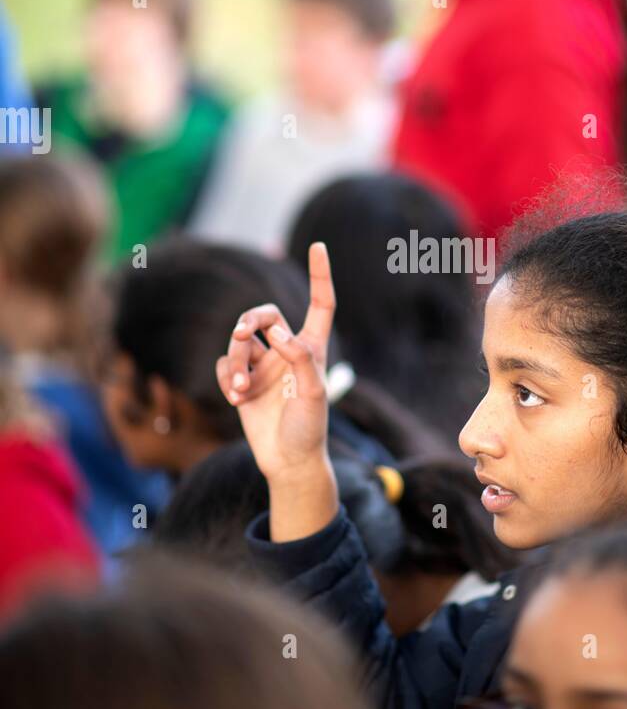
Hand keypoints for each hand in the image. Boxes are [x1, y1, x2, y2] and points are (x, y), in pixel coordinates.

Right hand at [216, 242, 335, 491]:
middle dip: (250, 319)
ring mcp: (264, 366)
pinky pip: (225, 365)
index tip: (318, 246)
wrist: (288, 463)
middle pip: (264, 315)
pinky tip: (237, 399)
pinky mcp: (244, 382)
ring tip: (242, 390)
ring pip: (239, 341)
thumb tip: (277, 331)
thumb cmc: (309, 429)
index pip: (320, 304)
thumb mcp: (314, 394)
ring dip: (236, 361)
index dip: (320, 275)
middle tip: (243, 332)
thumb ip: (299, 359)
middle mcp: (287, 351)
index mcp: (313, 348)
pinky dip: (228, 378)